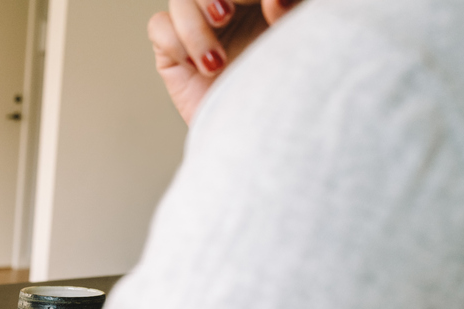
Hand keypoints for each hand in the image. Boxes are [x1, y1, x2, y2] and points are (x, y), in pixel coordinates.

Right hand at [149, 0, 296, 123]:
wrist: (261, 138)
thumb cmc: (287, 92)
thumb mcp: (303, 45)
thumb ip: (294, 12)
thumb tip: (275, 1)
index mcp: (262, 1)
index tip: (272, 8)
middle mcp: (231, 7)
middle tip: (228, 16)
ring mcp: (200, 27)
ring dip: (195, 27)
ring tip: (216, 60)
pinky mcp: (173, 52)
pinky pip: (160, 26)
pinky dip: (176, 42)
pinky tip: (201, 67)